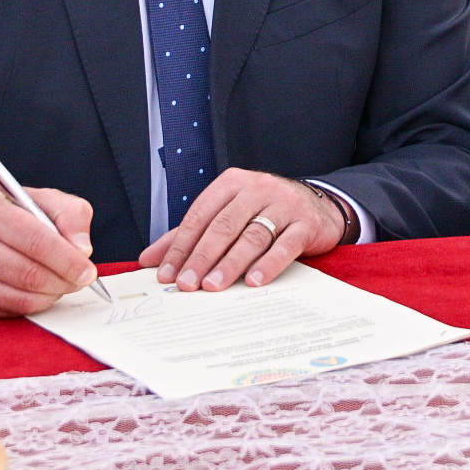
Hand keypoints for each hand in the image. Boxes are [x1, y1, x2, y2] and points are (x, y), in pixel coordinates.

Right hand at [0, 185, 97, 317]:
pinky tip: (41, 292)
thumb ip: (70, 215)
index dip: (68, 260)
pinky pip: (11, 310)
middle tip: (80, 280)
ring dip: (51, 295)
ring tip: (62, 284)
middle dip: (63, 281)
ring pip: (21, 297)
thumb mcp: (42, 199)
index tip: (88, 271)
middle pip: (29, 274)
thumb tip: (83, 249)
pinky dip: (34, 304)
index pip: (36, 241)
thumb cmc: (11, 214)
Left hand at [141, 169, 347, 290]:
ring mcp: (284, 205)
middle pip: (223, 226)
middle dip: (201, 257)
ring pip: (252, 236)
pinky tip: (253, 281)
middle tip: (187, 284)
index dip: (181, 245)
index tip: (167, 273)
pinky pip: (284, 246)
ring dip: (230, 264)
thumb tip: (150, 259)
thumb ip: (190, 234)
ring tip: (214, 286)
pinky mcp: (306, 224)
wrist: (319, 206)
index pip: (200, 215)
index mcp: (232, 183)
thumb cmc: (265, 213)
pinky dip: (268, 264)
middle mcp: (258, 188)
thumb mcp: (228, 214)